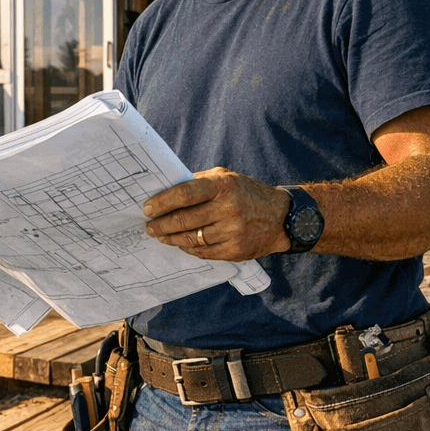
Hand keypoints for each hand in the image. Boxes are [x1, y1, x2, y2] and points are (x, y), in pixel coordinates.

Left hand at [142, 168, 291, 260]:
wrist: (282, 217)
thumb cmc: (247, 193)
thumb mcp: (225, 177)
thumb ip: (198, 182)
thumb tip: (166, 188)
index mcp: (223, 186)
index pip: (184, 194)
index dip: (162, 202)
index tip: (147, 208)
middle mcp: (228, 209)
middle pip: (184, 219)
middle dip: (161, 224)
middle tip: (149, 227)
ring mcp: (233, 231)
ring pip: (192, 239)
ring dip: (172, 239)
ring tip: (161, 236)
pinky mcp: (236, 250)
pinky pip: (204, 252)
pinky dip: (189, 248)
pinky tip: (181, 244)